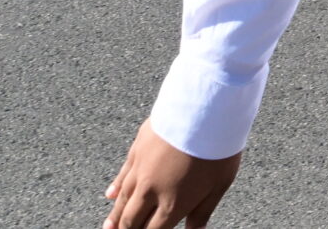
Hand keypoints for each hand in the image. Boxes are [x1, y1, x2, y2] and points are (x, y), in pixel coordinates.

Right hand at [104, 121, 239, 228]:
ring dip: (115, 215)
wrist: (205, 110)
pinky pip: (123, 173)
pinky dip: (115, 187)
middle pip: (133, 219)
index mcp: (172, 205)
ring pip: (122, 199)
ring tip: (108, 227)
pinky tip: (110, 195)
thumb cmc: (218, 147)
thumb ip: (202, 213)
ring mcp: (141, 170)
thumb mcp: (219, 185)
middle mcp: (151, 191)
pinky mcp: (138, 149)